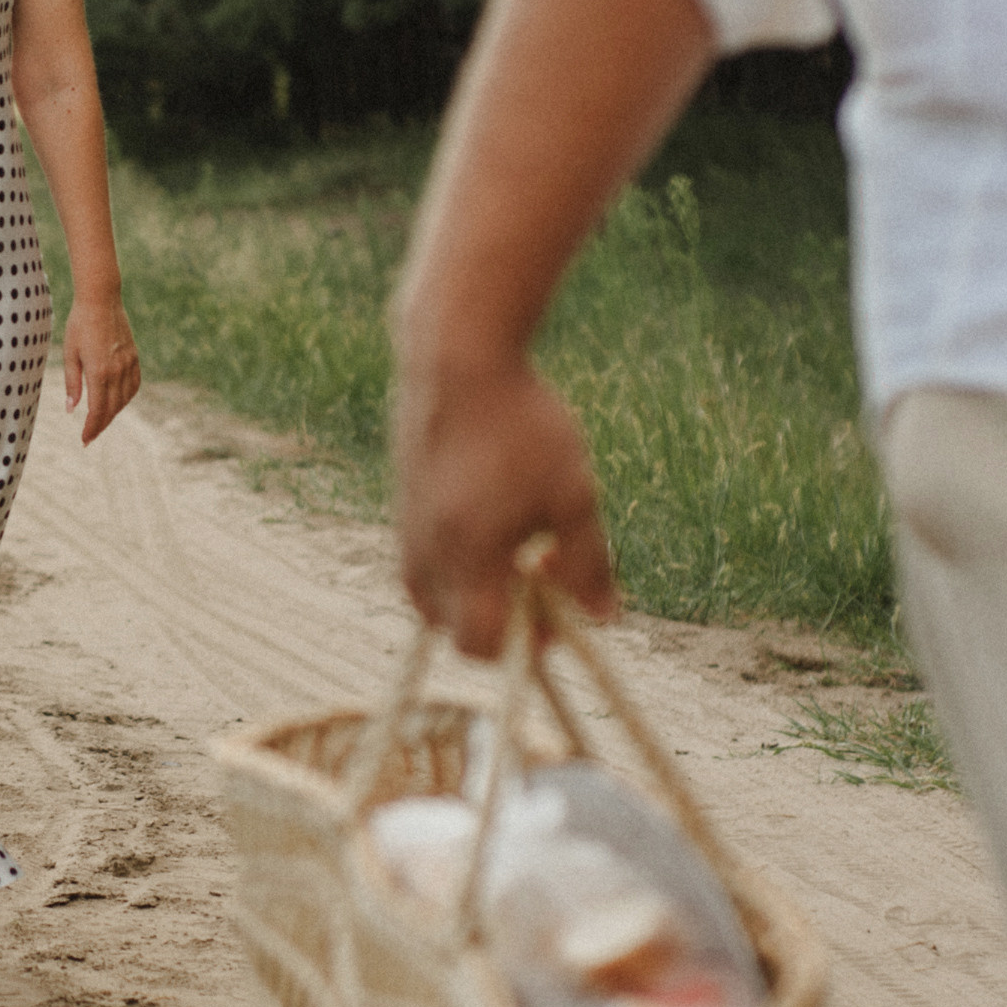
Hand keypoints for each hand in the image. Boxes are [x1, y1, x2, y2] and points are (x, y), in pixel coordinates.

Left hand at [62, 300, 139, 445]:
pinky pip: (134, 385)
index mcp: (99, 372)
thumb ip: (72, 383)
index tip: (84, 440)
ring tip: (100, 420)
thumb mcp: (70, 353)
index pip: (97, 410)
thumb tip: (71, 410)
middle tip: (89, 436)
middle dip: (100, 425)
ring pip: (124, 399)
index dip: (91, 428)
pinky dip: (126, 398)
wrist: (101, 299)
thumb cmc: (79, 324)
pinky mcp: (134, 356)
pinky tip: (117, 401)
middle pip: (111, 409)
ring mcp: (128, 364)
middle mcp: (117, 371)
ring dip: (113, 413)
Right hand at [392, 356, 613, 659]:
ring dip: (473, 593)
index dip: (521, 645)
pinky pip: (422, 564)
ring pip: (432, 598)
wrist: (458, 361)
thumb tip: (604, 618)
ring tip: (513, 549)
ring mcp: (407, 531)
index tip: (556, 612)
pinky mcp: (402, 506)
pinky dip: (455, 565)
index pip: (481, 644)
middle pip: (453, 629)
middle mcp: (428, 553)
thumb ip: (589, 563)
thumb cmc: (523, 425)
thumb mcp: (573, 494)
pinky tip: (490, 519)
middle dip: (497, 621)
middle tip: (537, 579)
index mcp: (469, 556)